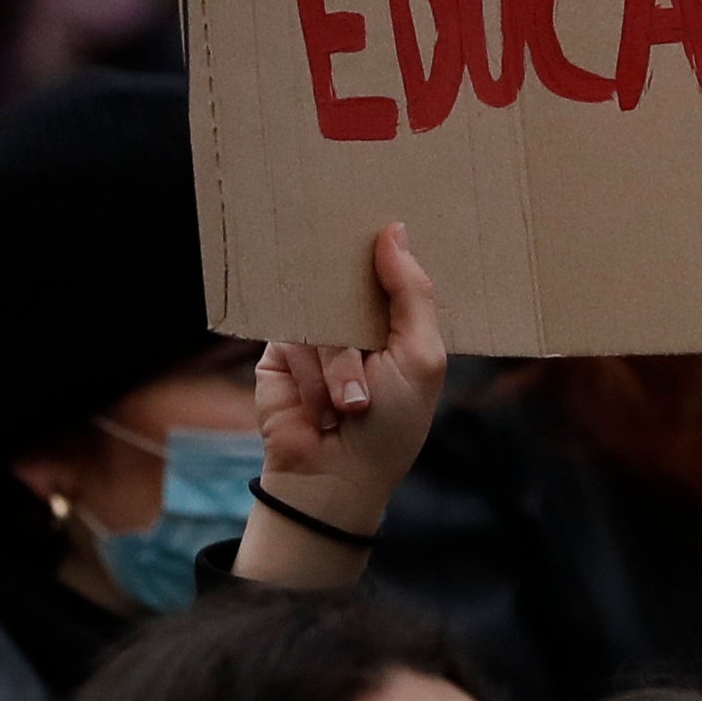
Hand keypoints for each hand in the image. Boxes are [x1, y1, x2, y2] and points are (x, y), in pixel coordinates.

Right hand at [240, 226, 444, 587]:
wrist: (335, 476)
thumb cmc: (391, 424)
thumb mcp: (421, 356)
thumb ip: (411, 292)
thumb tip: (394, 230)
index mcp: (396, 320)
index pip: (392, 268)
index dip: (389, 250)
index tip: (385, 223)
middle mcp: (356, 322)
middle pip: (352, 283)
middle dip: (364, 334)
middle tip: (371, 374)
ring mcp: (316, 334)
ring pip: (324, 318)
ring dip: (340, 371)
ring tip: (349, 408)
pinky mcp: (281, 351)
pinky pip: (293, 337)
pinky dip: (313, 378)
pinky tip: (322, 410)